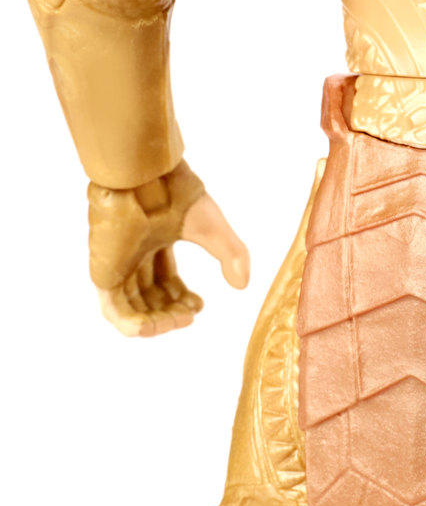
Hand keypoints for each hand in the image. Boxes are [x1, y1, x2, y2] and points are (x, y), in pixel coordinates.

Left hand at [88, 161, 250, 336]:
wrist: (143, 178)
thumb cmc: (174, 193)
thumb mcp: (212, 228)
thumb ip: (232, 254)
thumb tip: (242, 285)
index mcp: (151, 240)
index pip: (163, 279)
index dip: (181, 297)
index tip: (199, 306)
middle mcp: (131, 254)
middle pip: (148, 296)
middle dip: (172, 311)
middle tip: (190, 316)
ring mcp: (116, 265)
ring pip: (131, 309)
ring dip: (158, 323)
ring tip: (181, 321)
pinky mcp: (103, 274)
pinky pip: (114, 312)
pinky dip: (134, 326)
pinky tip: (158, 327)